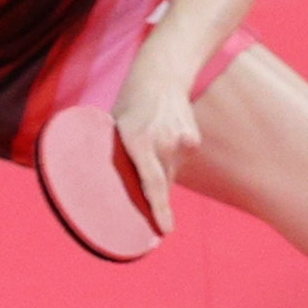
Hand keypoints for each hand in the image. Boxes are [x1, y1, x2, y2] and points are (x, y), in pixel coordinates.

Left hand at [108, 76, 200, 235]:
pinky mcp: (193, 141)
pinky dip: (169, 159)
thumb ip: (121, 154)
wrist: (162, 77)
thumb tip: (118, 188)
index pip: (152, 182)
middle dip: (153, 197)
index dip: (158, 208)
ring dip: (159, 171)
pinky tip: (162, 139)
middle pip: (160, 183)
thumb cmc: (129, 105)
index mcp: (138, 139)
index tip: (165, 230)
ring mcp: (182, 141)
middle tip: (148, 207)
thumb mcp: (114, 126)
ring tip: (150, 145)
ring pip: (169, 173)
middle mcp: (163, 142)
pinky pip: (178, 162)